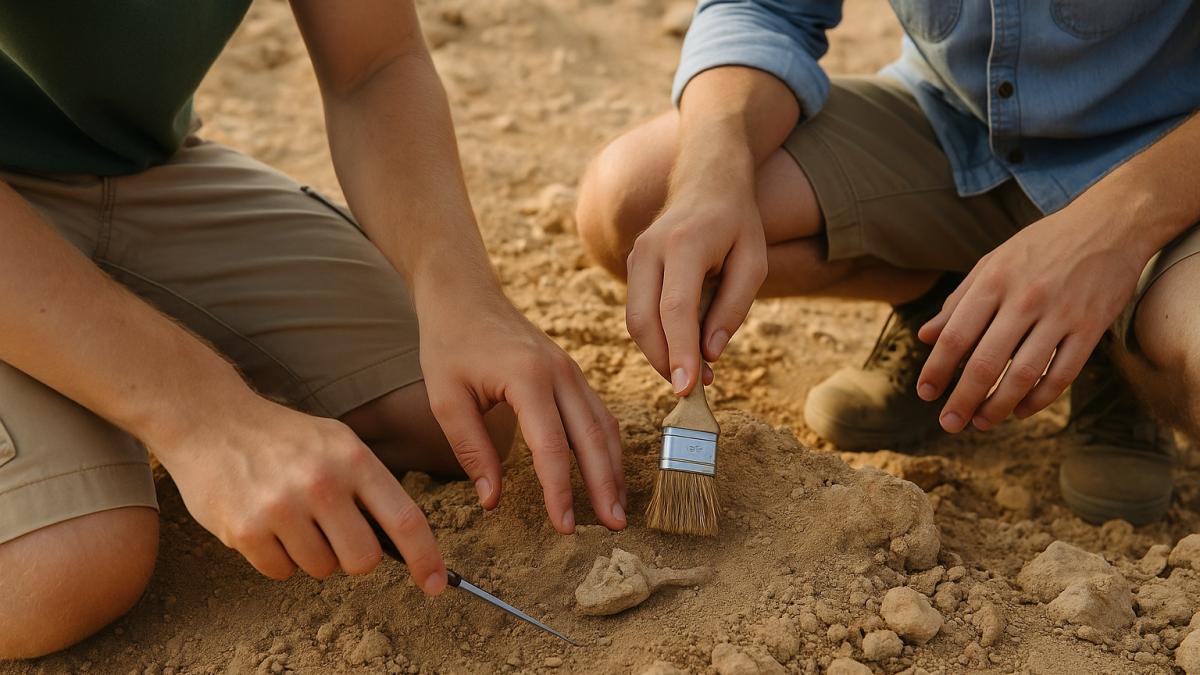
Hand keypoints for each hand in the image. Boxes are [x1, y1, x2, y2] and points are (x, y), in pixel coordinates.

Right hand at [154, 395, 446, 592]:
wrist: (212, 421)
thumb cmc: (285, 439)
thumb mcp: (337, 443)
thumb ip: (370, 486)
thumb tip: (405, 543)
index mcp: (353, 458)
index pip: (405, 519)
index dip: (426, 557)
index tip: (436, 584)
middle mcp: (321, 483)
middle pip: (363, 559)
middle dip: (354, 557)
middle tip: (334, 534)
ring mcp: (281, 508)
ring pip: (321, 569)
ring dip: (311, 555)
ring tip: (290, 517)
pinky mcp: (246, 531)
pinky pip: (281, 573)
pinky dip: (277, 559)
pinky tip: (266, 525)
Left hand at [416, 288, 626, 533]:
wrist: (465, 294)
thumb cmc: (450, 343)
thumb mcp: (445, 398)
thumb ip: (471, 449)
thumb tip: (491, 499)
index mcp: (527, 378)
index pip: (551, 446)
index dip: (560, 491)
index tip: (563, 527)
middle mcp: (560, 373)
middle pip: (592, 437)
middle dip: (605, 485)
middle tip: (614, 527)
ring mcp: (571, 370)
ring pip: (603, 425)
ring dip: (612, 469)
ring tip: (615, 510)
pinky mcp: (571, 373)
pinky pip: (597, 413)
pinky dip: (605, 447)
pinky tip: (605, 474)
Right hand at [625, 184, 766, 394]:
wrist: (706, 178)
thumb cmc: (737, 222)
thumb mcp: (754, 262)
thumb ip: (733, 308)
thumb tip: (710, 354)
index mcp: (684, 245)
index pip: (675, 309)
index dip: (679, 352)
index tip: (687, 388)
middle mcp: (650, 249)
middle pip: (643, 320)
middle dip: (663, 361)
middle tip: (692, 389)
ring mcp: (636, 256)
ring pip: (635, 320)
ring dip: (659, 353)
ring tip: (692, 374)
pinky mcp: (633, 266)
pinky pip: (638, 311)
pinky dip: (656, 337)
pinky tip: (681, 350)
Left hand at [915, 204, 1147, 431]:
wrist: (1111, 224)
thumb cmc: (1043, 245)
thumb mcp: (994, 262)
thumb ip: (959, 301)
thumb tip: (925, 336)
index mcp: (994, 281)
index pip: (955, 335)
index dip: (937, 369)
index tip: (925, 394)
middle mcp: (1025, 299)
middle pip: (986, 362)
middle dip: (963, 399)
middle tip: (948, 423)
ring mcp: (1061, 315)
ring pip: (1024, 375)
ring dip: (999, 406)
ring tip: (981, 422)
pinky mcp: (1091, 328)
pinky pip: (1062, 374)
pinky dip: (1039, 399)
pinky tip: (1021, 410)